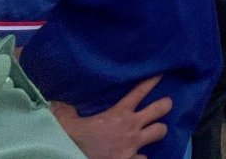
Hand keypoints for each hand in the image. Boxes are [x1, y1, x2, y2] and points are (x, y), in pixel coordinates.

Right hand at [51, 76, 170, 158]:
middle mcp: (131, 127)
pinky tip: (139, 156)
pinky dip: (142, 157)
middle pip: (159, 110)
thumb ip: (66, 110)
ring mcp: (134, 145)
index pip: (139, 93)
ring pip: (159, 132)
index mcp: (118, 114)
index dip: (151, 82)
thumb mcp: (66, 121)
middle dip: (165, 105)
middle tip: (168, 103)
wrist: (71, 158)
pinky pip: (145, 158)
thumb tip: (57, 102)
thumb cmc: (71, 140)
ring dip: (158, 131)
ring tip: (157, 130)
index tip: (160, 75)